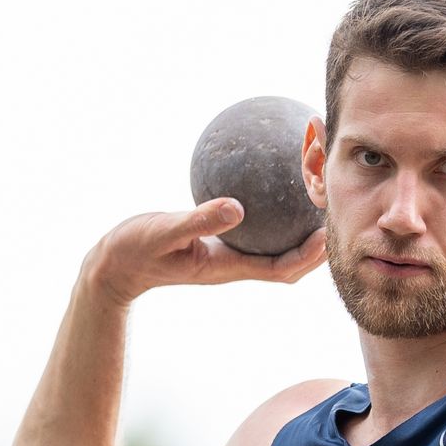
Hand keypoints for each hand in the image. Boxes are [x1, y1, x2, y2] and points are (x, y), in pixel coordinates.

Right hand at [83, 198, 328, 306]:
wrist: (113, 264)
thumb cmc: (134, 250)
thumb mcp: (164, 232)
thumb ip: (199, 221)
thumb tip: (236, 207)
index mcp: (227, 266)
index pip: (281, 268)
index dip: (309, 256)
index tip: (329, 232)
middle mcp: (234, 262)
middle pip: (289, 257)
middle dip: (315, 238)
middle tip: (332, 204)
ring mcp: (227, 252)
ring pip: (275, 242)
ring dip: (298, 223)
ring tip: (314, 190)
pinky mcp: (217, 239)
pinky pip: (253, 226)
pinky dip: (270, 209)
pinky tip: (271, 177)